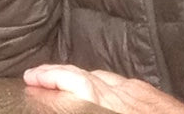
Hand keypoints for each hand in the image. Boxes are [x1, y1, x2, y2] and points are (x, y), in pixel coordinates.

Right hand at [23, 64, 183, 113]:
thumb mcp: (114, 113)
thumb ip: (93, 99)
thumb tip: (67, 95)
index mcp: (112, 103)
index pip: (75, 81)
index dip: (50, 76)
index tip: (31, 78)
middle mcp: (125, 93)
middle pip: (85, 74)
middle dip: (57, 73)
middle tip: (36, 76)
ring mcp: (140, 92)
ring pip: (103, 76)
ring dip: (77, 77)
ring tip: (60, 82)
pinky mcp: (152, 95)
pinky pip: (120, 83)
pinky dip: (100, 83)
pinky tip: (99, 90)